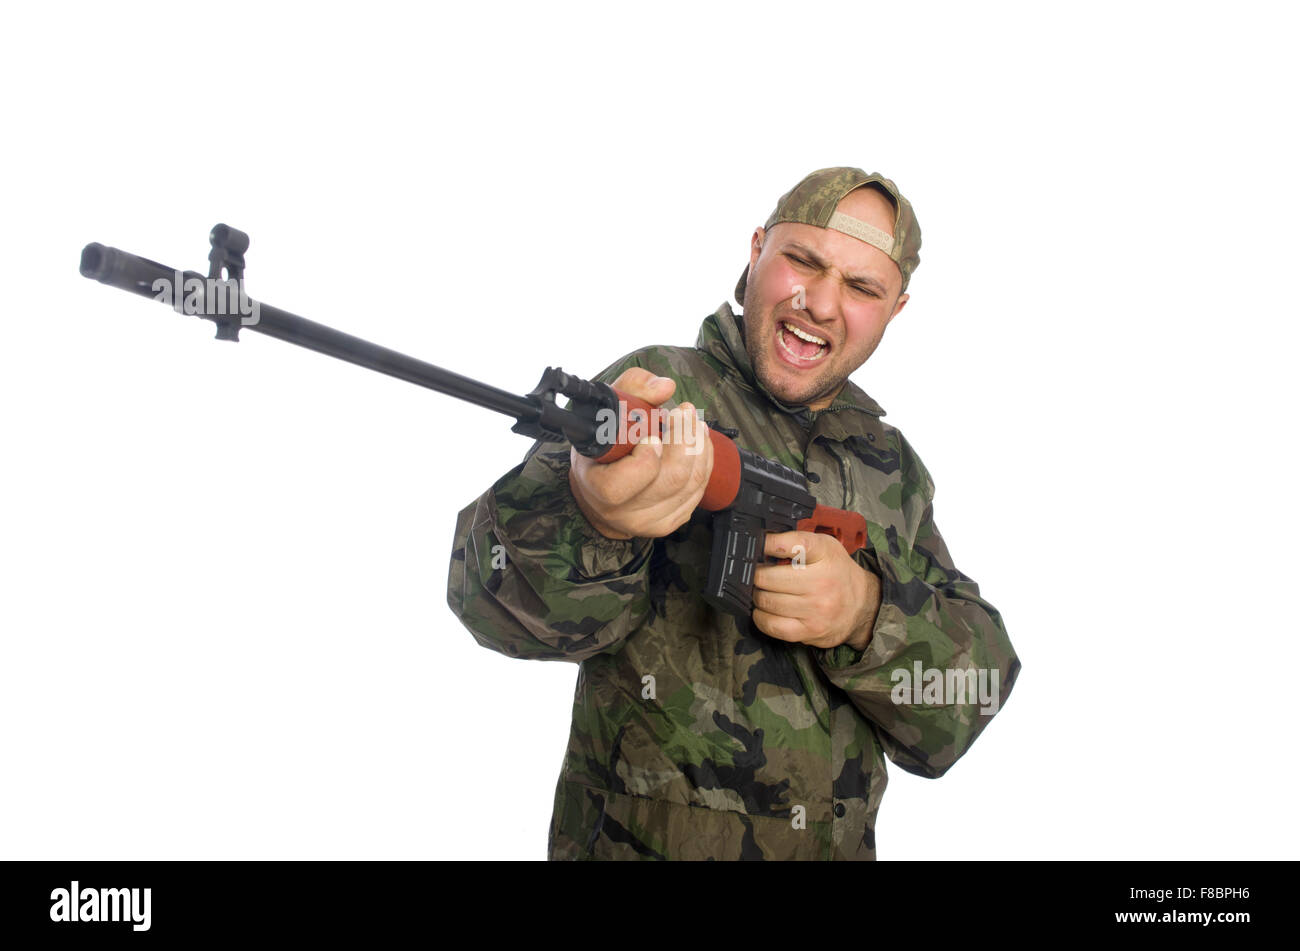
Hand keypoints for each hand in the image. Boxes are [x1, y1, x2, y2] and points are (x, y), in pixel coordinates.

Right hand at [568, 368, 713, 539]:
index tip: (653, 434)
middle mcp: (622, 511)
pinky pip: (698, 492)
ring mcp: (648, 521)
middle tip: (684, 413)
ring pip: (690, 485)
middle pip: (670, 480)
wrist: (600, 489)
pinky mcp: (669, 521)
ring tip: (693, 422)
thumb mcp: (604, 412)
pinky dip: (704, 462)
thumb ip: (632, 390)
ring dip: (699, 447)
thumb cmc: (601, 448)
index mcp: (597, 487)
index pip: (621, 484)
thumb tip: (664, 387)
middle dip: (685, 440)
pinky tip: (698, 442)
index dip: (645, 459)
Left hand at [751, 531, 880, 650]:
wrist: (863, 605)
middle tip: (758, 573)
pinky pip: (772, 625)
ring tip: (764, 591)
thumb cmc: (837, 573)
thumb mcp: (824, 546)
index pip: (791, 544)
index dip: (767, 544)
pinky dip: (761, 617)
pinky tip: (765, 610)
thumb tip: (761, 542)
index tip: (758, 546)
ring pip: (766, 601)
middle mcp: (822, 582)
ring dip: (758, 595)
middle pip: (767, 577)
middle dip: (757, 574)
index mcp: (825, 554)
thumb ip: (796, 541)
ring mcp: (816, 609)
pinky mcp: (809, 630)